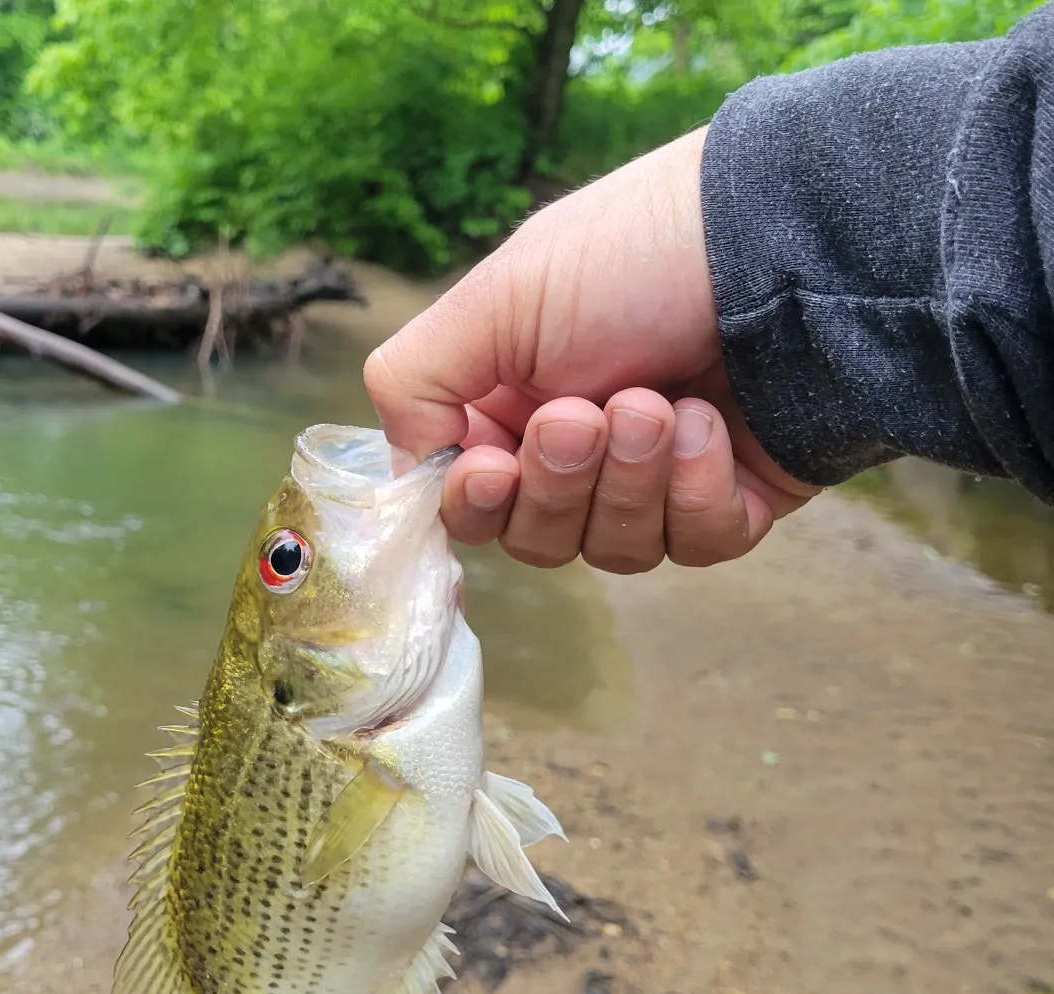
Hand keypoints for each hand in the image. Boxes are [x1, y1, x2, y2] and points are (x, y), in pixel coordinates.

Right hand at [364, 128, 817, 572]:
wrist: (787, 240)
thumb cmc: (635, 253)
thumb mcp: (497, 297)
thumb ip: (414, 381)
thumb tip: (409, 466)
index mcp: (515, 401)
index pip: (473, 502)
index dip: (477, 503)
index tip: (493, 468)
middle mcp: (582, 449)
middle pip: (537, 538)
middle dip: (559, 484)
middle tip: (587, 415)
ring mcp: (658, 479)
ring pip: (611, 551)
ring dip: (628, 482)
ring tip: (660, 404)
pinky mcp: (732, 499)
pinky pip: (692, 545)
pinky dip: (694, 493)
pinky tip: (708, 425)